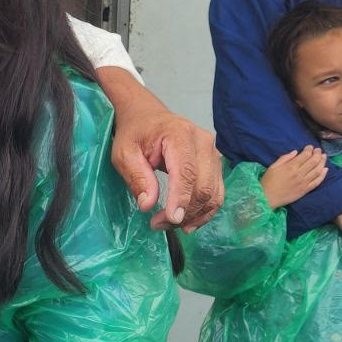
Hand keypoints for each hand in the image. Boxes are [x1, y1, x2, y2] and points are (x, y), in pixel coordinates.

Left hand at [99, 72, 223, 230]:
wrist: (147, 116)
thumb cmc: (134, 134)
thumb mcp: (124, 154)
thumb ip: (137, 177)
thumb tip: (148, 205)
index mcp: (179, 134)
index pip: (186, 172)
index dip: (181, 199)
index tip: (170, 220)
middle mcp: (203, 141)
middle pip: (203, 186)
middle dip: (183, 212)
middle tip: (157, 225)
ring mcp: (213, 152)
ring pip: (213, 193)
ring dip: (193, 216)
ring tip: (168, 225)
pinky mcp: (215, 163)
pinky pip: (216, 193)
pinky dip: (204, 212)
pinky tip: (188, 223)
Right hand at [260, 147, 327, 209]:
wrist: (267, 198)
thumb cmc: (268, 181)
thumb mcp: (273, 166)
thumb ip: (285, 158)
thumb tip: (296, 152)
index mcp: (291, 167)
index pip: (305, 155)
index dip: (309, 149)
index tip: (310, 147)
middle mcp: (299, 174)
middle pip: (313, 161)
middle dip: (317, 153)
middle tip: (318, 150)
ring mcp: (303, 183)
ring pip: (317, 170)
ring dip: (322, 162)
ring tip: (324, 156)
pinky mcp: (305, 190)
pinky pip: (317, 182)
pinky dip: (323, 175)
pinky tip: (325, 169)